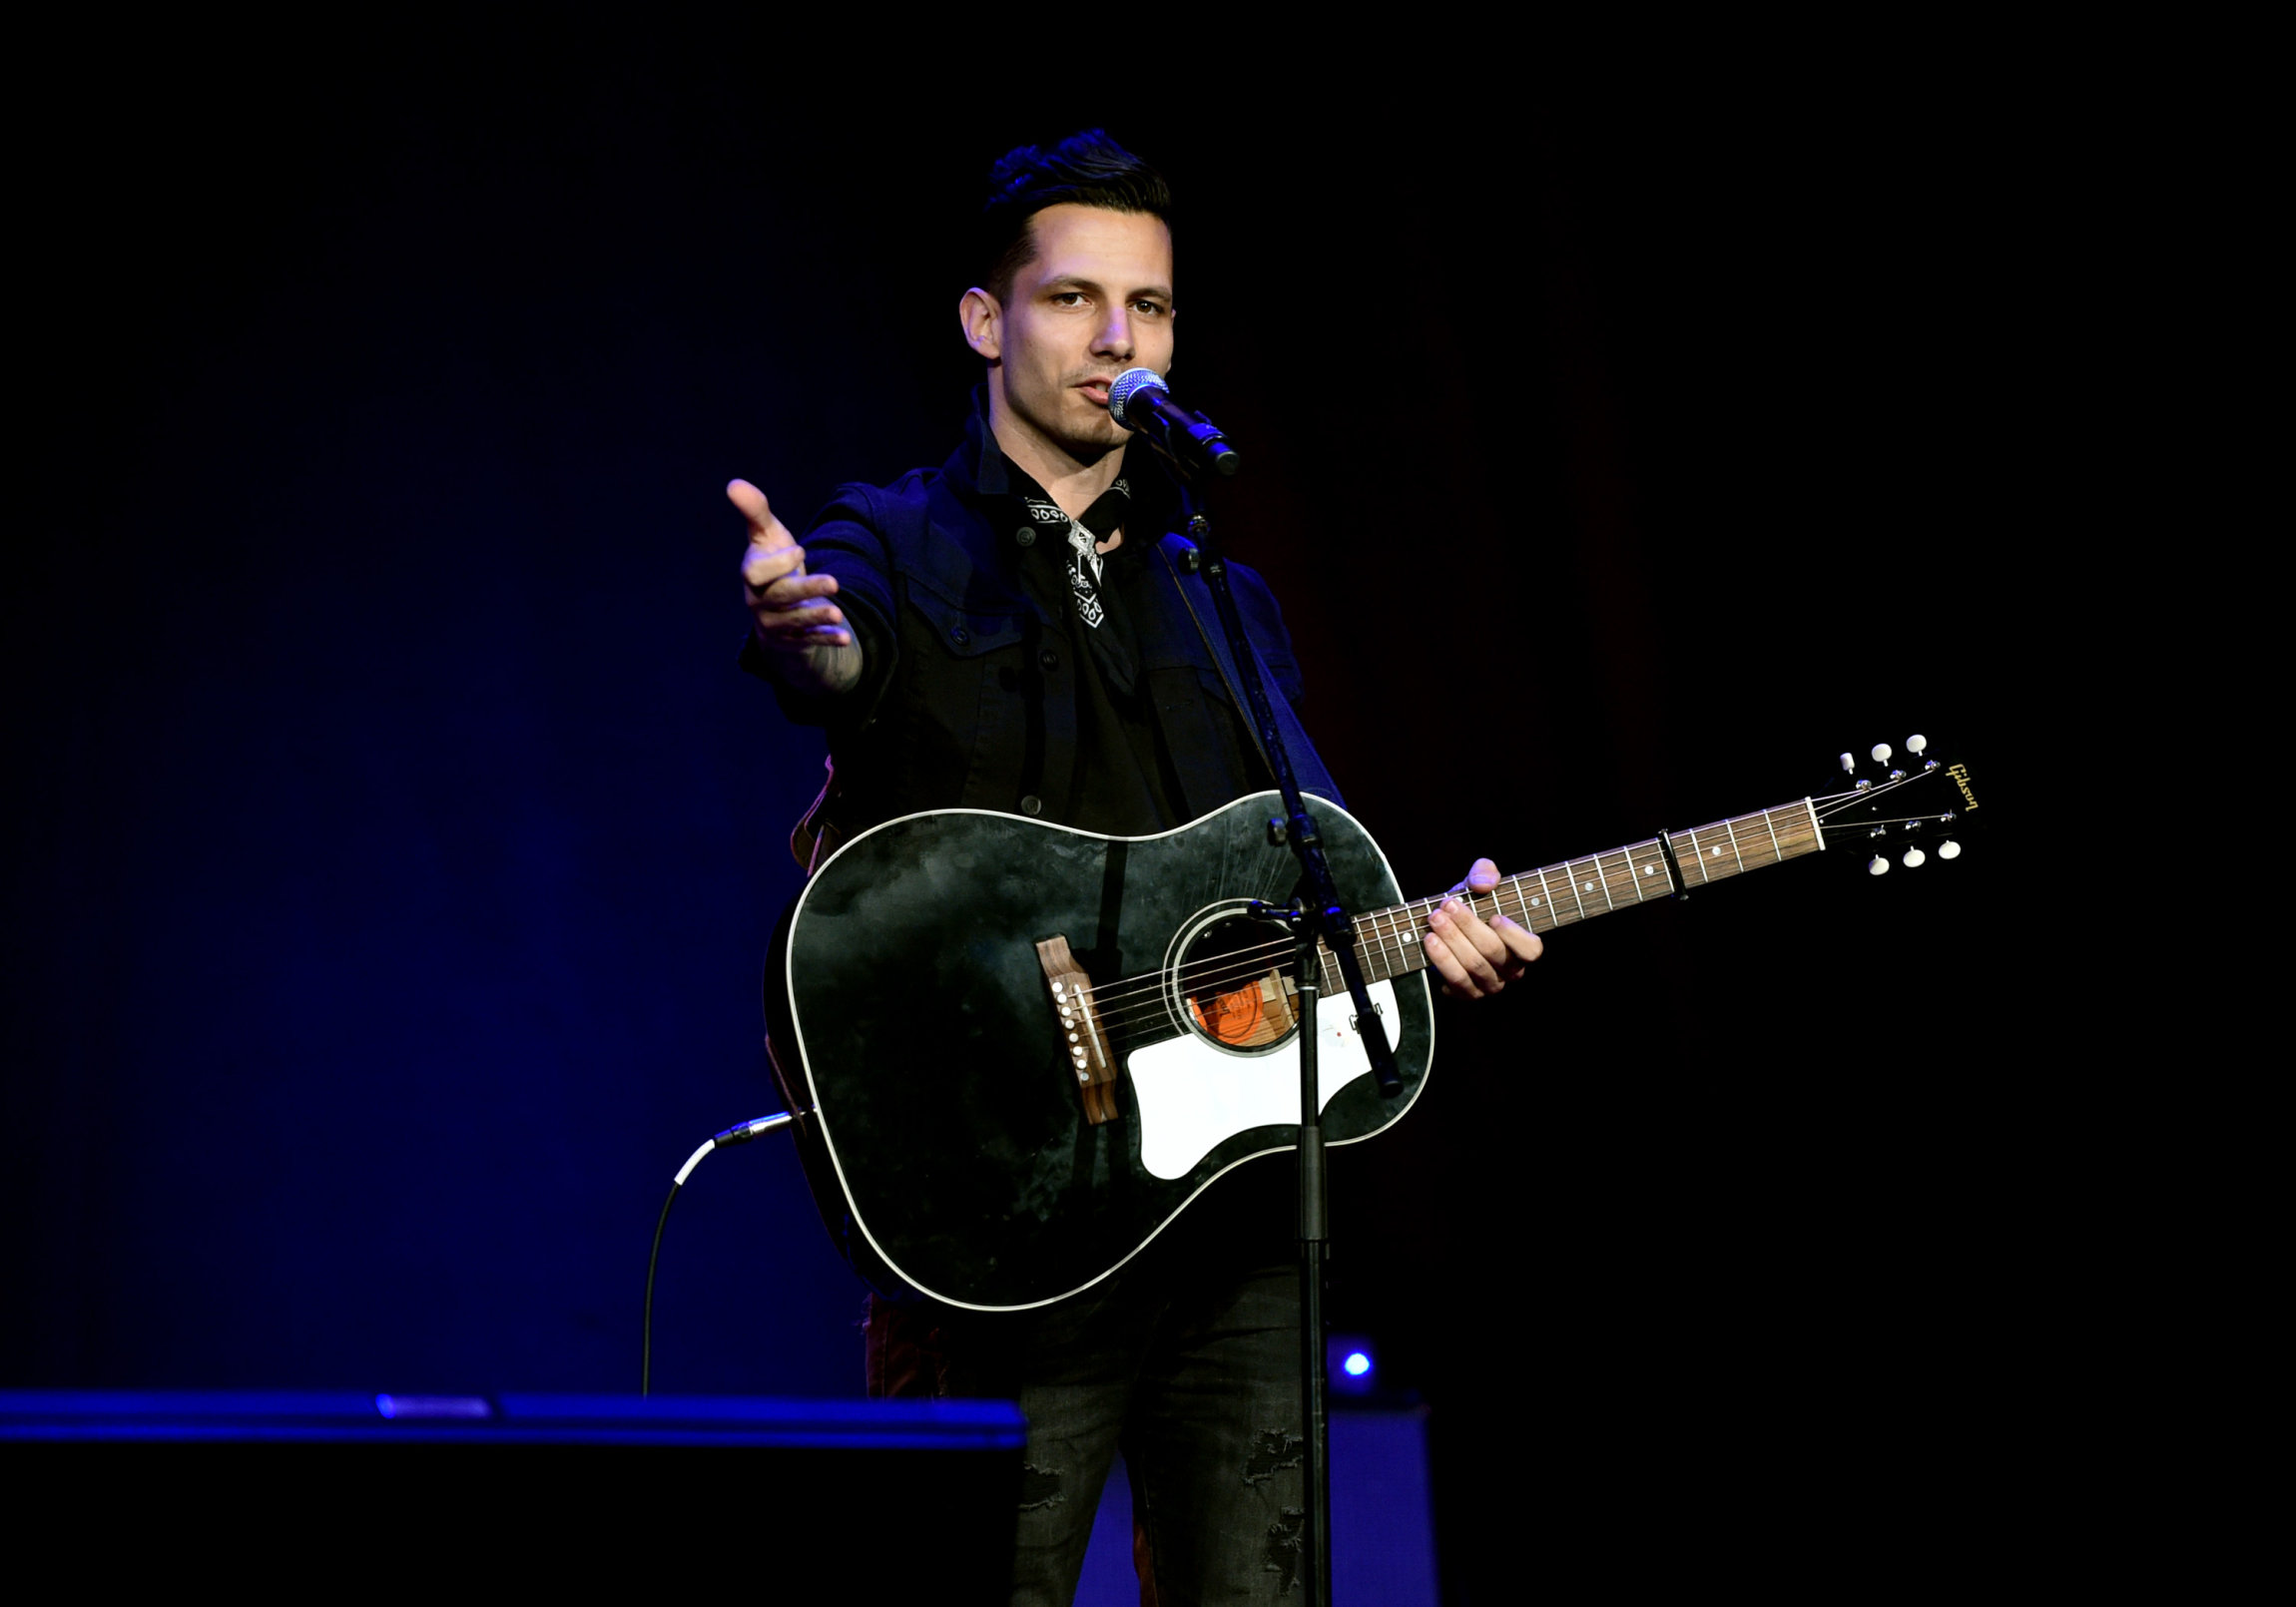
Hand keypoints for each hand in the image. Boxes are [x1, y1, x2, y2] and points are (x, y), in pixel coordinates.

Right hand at [731, 479, 860, 691]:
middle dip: (806, 590)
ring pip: (794, 622)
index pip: (757, 573)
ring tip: (838, 613)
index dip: (779, 562)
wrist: (778, 604)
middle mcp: (758, 600)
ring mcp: (774, 623)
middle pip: (780, 596)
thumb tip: (733, 484)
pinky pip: (808, 641)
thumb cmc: (774, 562)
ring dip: (816, 616)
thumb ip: (756, 512)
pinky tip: (844, 637)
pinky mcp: (791, 640)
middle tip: (835, 583)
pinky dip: (826, 639)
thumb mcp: (768, 535)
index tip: (801, 551)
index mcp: (752, 574)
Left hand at [1424, 857, 1542, 999]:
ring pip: (1473, 966)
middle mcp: (1510, 970)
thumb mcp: (1478, 884)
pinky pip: (1455, 982)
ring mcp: (1489, 985)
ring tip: (1434, 920)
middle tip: (1446, 906)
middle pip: (1493, 952)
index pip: (1531, 949)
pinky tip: (1429, 941)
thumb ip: (1485, 872)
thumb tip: (1483, 883)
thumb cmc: (1472, 906)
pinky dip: (1441, 961)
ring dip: (1451, 941)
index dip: (1514, 935)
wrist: (1446, 928)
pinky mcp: (1467, 993)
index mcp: (1523, 947)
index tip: (1494, 917)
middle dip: (1468, 926)